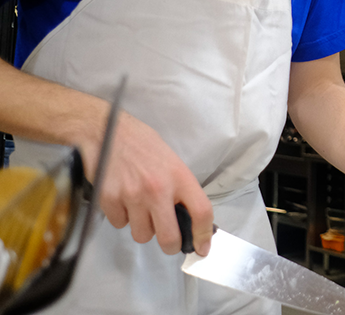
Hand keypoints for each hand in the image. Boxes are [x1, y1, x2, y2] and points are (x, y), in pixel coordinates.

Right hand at [84, 112, 212, 256]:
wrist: (106, 131)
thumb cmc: (142, 144)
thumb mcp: (171, 161)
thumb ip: (180, 188)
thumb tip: (189, 217)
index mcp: (180, 176)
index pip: (201, 211)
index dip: (204, 235)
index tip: (203, 247)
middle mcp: (158, 189)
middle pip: (169, 237)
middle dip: (171, 245)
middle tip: (169, 240)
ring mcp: (133, 196)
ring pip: (142, 235)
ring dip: (143, 227)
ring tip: (140, 207)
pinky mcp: (109, 200)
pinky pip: (120, 224)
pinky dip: (122, 217)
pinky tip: (122, 199)